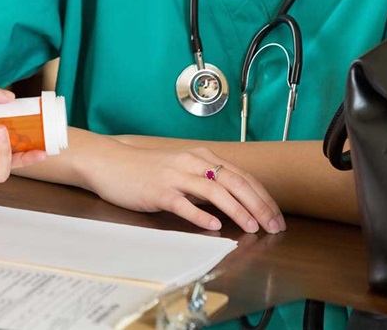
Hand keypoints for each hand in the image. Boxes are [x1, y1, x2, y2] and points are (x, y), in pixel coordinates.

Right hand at [83, 138, 284, 233]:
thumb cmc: (144, 169)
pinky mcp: (158, 191)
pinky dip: (200, 214)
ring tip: (251, 228)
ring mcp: (175, 176)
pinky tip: (214, 226)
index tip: (276, 217)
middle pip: (235, 182)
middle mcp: (192, 163)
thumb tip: (231, 202)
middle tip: (273, 226)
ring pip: (214, 191)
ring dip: (236, 210)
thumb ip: (205, 183)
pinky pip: (183, 203)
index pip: (242, 176)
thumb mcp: (181, 170)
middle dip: (258, 205)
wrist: (109, 162)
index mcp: (201, 158)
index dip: (262, 197)